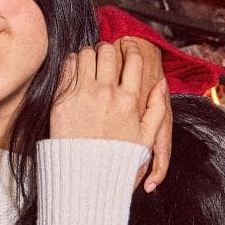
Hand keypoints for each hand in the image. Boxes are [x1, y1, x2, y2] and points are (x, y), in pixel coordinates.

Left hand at [51, 37, 172, 190]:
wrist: (84, 176)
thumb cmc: (115, 159)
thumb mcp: (146, 138)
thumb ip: (158, 110)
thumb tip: (162, 84)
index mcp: (128, 101)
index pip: (134, 60)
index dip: (132, 49)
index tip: (128, 48)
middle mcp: (106, 95)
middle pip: (108, 51)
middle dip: (107, 49)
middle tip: (105, 55)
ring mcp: (83, 95)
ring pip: (86, 54)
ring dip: (88, 55)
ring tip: (89, 63)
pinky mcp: (63, 100)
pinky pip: (67, 67)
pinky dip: (71, 62)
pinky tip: (75, 70)